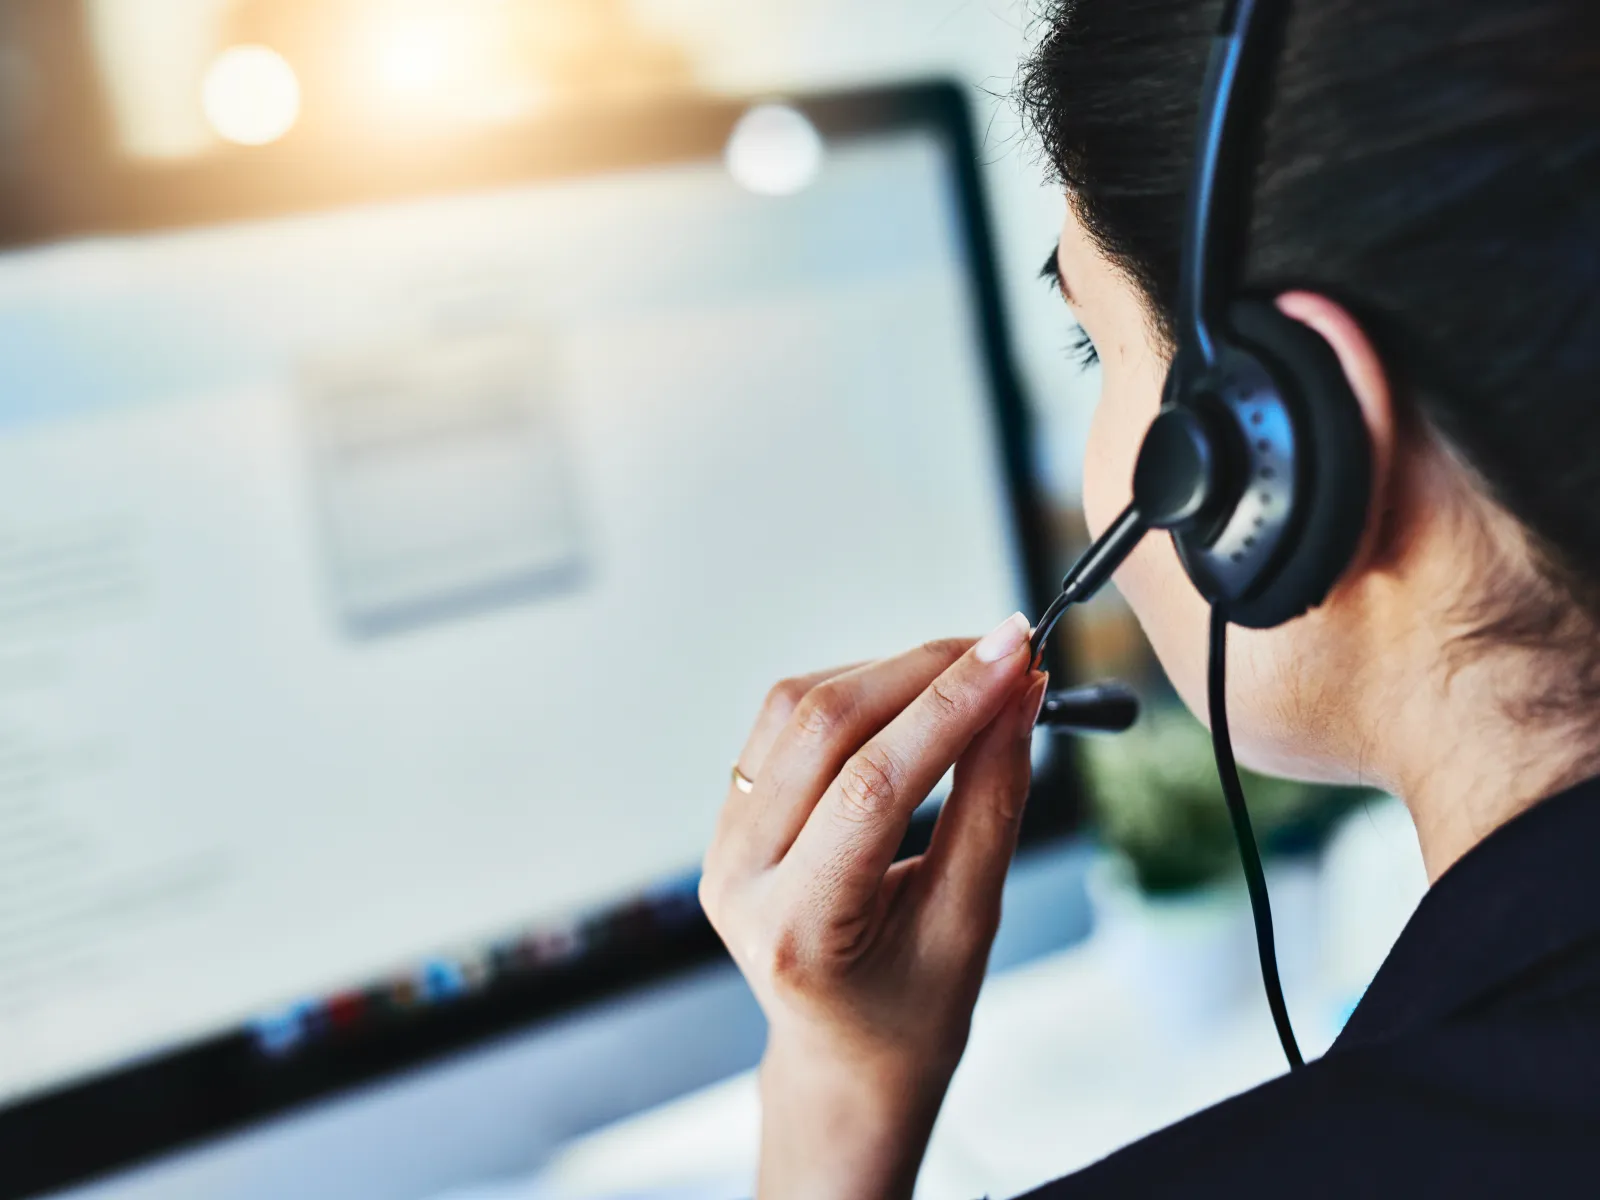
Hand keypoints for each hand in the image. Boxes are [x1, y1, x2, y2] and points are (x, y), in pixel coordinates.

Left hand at [700, 614, 1047, 1199]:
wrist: (846, 1055)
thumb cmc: (913, 1011)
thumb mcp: (970, 922)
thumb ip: (992, 803)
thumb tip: (1019, 695)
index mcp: (796, 929)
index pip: (872, 786)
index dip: (951, 707)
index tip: (1018, 653)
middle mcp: (738, 878)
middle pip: (824, 728)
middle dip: (924, 672)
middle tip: (1008, 648)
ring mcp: (722, 843)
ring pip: (798, 709)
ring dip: (890, 672)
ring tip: (970, 671)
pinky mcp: (730, 815)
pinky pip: (785, 722)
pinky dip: (856, 691)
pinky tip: (913, 695)